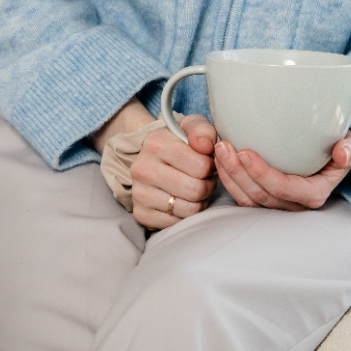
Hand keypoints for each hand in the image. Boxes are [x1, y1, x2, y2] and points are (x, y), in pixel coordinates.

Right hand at [129, 114, 216, 229]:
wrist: (152, 156)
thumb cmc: (179, 142)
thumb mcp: (192, 126)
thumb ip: (203, 131)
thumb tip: (206, 146)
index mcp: (155, 144)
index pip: (201, 166)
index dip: (210, 167)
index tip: (206, 163)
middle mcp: (143, 169)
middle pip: (195, 190)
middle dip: (207, 186)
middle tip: (204, 179)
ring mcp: (139, 193)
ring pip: (188, 210)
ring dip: (199, 202)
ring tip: (195, 189)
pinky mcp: (141, 214)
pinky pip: (176, 224)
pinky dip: (185, 215)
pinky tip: (183, 201)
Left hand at [214, 131, 350, 210]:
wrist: (337, 153)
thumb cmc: (344, 147)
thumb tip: (342, 153)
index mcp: (314, 194)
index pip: (283, 188)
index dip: (262, 173)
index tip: (245, 152)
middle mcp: (295, 205)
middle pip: (260, 195)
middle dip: (238, 172)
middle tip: (223, 145)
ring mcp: (279, 205)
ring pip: (248, 199)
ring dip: (229, 176)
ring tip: (218, 150)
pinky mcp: (266, 199)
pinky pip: (243, 197)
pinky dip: (229, 179)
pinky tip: (219, 159)